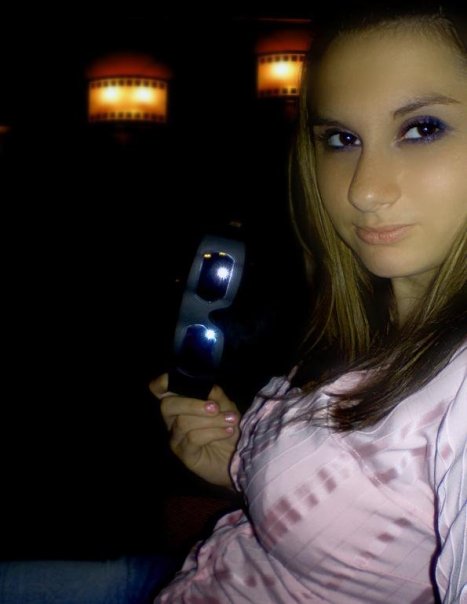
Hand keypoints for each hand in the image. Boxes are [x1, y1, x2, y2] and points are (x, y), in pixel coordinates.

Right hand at [149, 373, 239, 488]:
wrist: (239, 457)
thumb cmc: (229, 428)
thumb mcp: (226, 407)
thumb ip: (215, 395)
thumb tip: (207, 386)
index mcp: (181, 403)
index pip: (160, 390)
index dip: (162, 383)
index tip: (171, 380)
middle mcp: (173, 419)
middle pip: (168, 405)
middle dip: (192, 404)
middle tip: (215, 408)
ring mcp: (176, 438)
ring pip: (184, 422)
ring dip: (211, 420)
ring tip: (231, 421)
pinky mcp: (184, 454)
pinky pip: (193, 438)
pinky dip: (214, 432)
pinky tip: (228, 431)